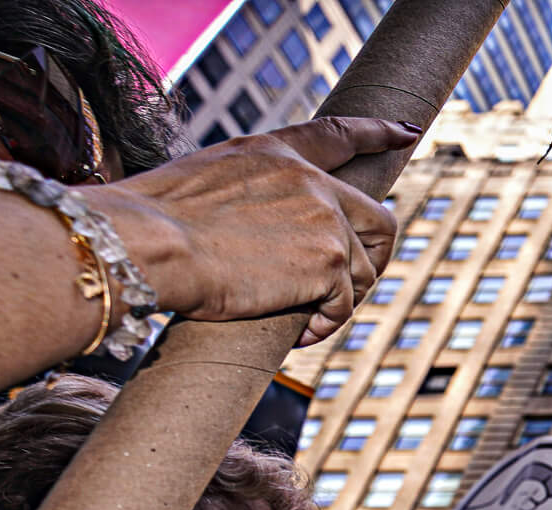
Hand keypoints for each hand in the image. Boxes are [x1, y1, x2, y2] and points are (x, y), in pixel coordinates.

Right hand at [95, 117, 418, 344]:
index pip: (337, 136)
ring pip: (362, 272)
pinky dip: (324, 325)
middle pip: (379, 220)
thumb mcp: (202, 186)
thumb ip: (249, 196)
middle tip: (351, 288)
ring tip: (304, 319)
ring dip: (338, 302)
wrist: (145, 244)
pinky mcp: (328, 263)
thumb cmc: (149, 224)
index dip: (377, 133)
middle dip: (374, 258)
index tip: (406, 134)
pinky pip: (343, 306)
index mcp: (271, 152)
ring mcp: (323, 219)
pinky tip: (300, 334)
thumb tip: (262, 230)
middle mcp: (307, 180)